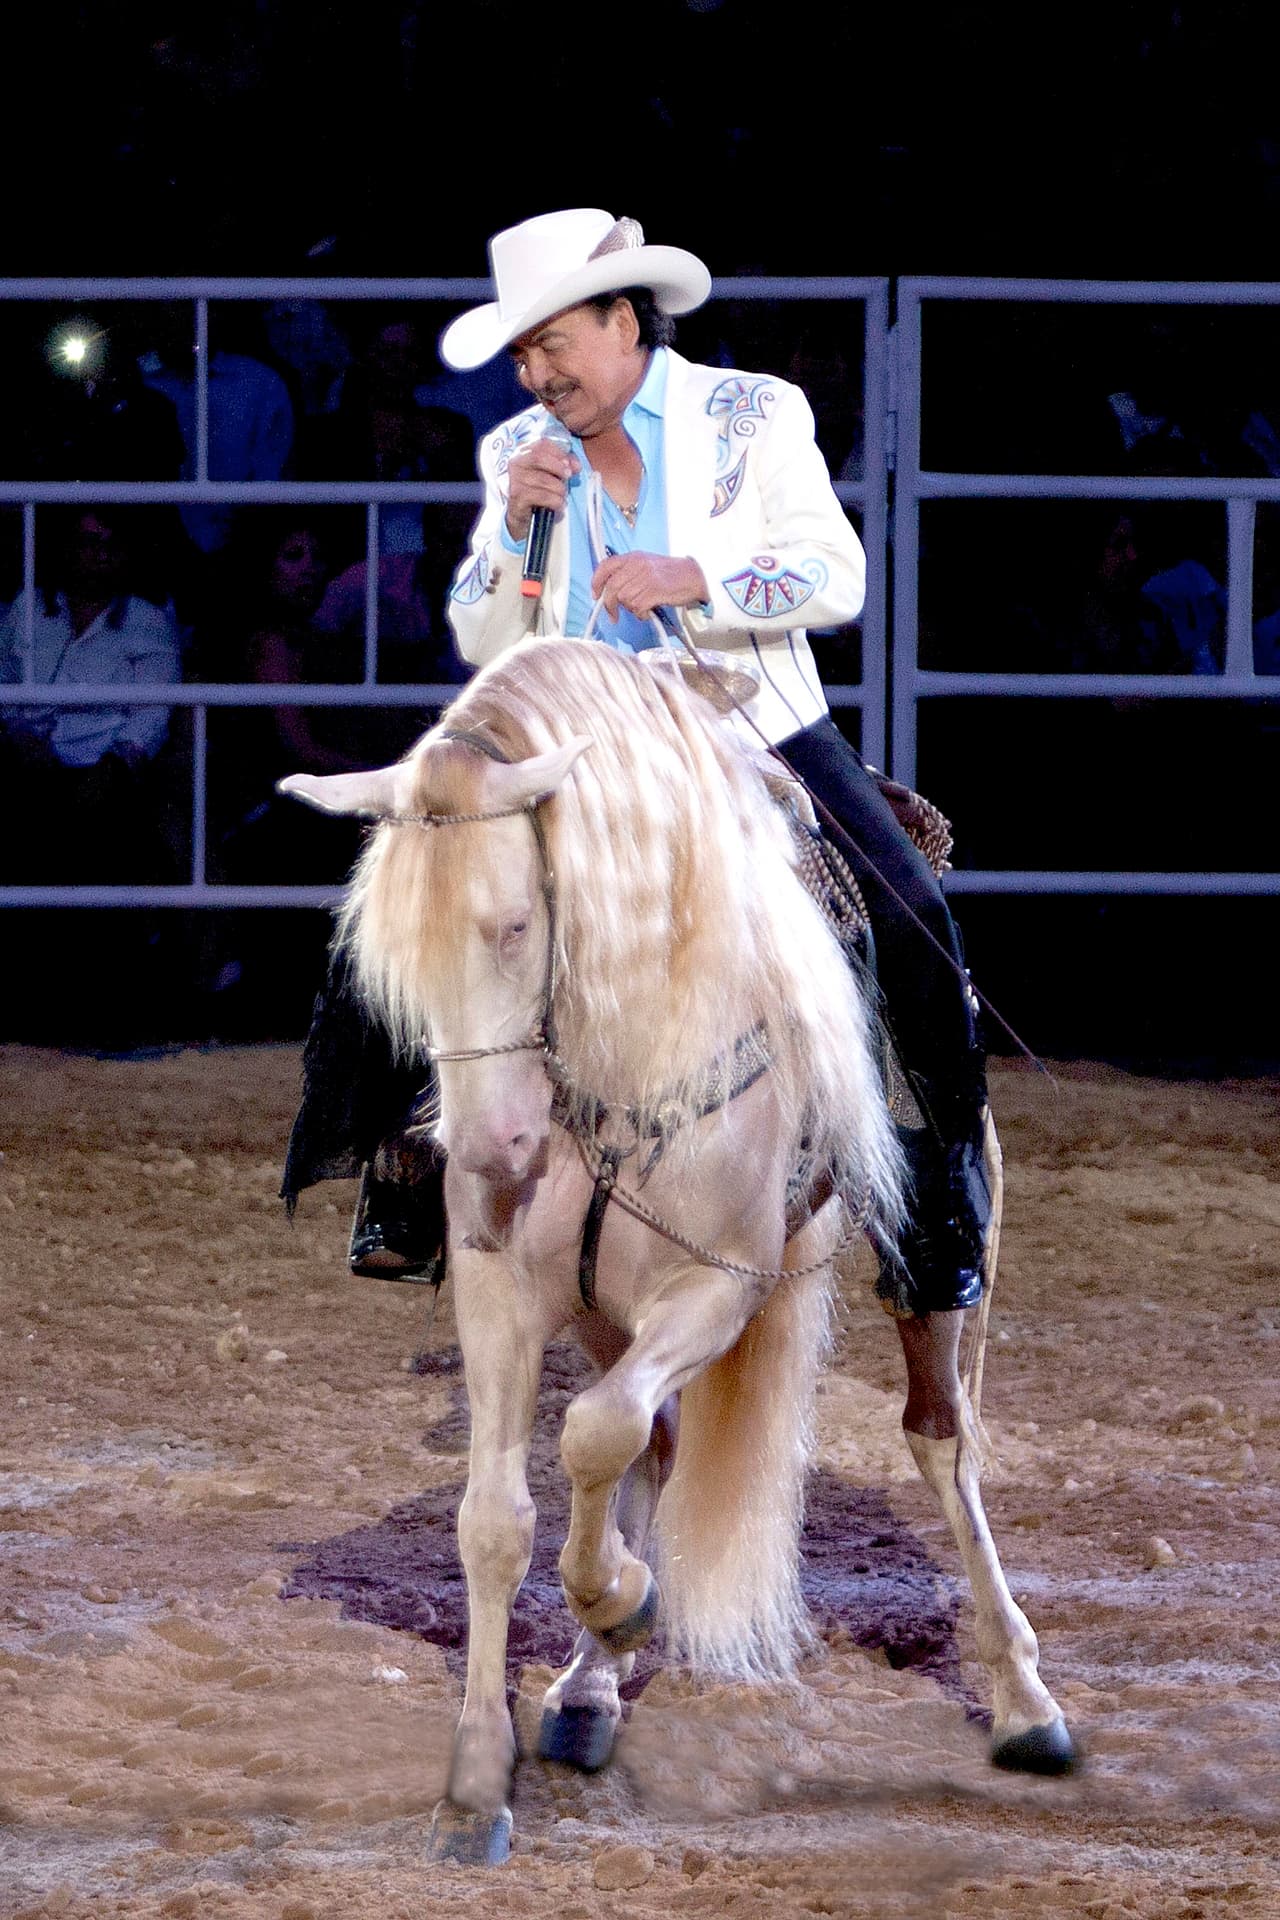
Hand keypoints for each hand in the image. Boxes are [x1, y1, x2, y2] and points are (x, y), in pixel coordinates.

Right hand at [504, 440, 579, 542]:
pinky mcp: (517, 497)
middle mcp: (516, 463)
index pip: (541, 443)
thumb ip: (565, 464)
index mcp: (523, 452)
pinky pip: (542, 496)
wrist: (523, 514)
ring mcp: (514, 480)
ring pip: (543, 479)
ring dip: (559, 488)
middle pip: (539, 457)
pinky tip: (559, 505)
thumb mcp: (552, 473)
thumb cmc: (538, 489)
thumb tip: (576, 465)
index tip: (569, 464)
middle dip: (558, 468)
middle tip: (568, 477)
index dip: (559, 452)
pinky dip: (555, 501)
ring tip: (562, 495)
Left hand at [590, 552, 709, 620]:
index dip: (596, 582)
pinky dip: (640, 614)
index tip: (595, 595)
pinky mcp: (653, 591)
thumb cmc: (670, 573)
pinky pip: (637, 607)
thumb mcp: (646, 565)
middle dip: (610, 605)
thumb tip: (610, 590)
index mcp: (633, 557)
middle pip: (612, 588)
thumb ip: (628, 573)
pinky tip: (648, 611)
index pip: (605, 566)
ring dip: (630, 608)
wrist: (693, 576)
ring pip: (624, 599)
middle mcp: (636, 565)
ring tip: (641, 608)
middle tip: (613, 615)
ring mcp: (645, 578)